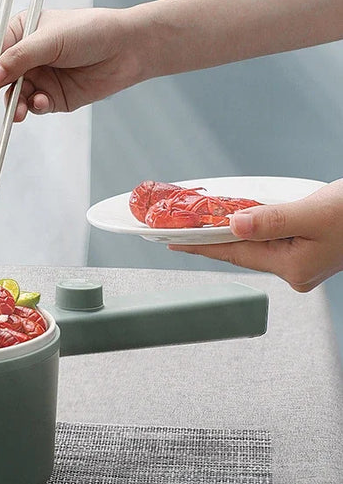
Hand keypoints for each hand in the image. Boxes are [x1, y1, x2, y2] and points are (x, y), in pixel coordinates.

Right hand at [0, 8, 141, 121]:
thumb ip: (19, 58)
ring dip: (14, 105)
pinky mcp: (53, 98)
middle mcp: (28, 57)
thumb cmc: (90, 32)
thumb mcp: (50, 40)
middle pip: (0, 79)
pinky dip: (36, 108)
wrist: (127, 50)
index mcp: (22, 32)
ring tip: (18, 111)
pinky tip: (43, 103)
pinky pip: (36, 107)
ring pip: (16, 97)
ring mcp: (40, 78)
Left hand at [168, 179, 342, 291]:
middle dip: (211, 240)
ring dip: (231, 234)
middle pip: (242, 253)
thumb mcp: (312, 213)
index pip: (234, 254)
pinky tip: (239, 223)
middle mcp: (295, 270)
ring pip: (256, 246)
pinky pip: (271, 240)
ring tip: (201, 226)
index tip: (172, 243)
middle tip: (179, 231)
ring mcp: (303, 262)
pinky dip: (253, 229)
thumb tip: (232, 224)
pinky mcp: (309, 251)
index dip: (200, 246)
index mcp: (293, 268)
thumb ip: (270, 220)